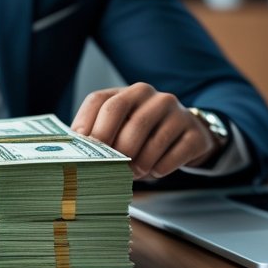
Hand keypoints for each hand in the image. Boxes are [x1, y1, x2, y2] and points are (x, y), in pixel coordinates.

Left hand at [70, 83, 220, 179]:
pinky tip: (156, 171)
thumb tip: (73, 159)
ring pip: (150, 138)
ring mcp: (175, 111)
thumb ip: (99, 138)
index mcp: (126, 93)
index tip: (81, 152)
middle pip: (121, 114)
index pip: (99, 101)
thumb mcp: (121, 130)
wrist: (188, 135)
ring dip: (138, 163)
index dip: (86, 125)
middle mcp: (150, 95)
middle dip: (111, 146)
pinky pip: (175, 153)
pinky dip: (161, 168)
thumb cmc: (144, 137)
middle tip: (110, 169)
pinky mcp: (193, 132)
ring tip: (133, 174)